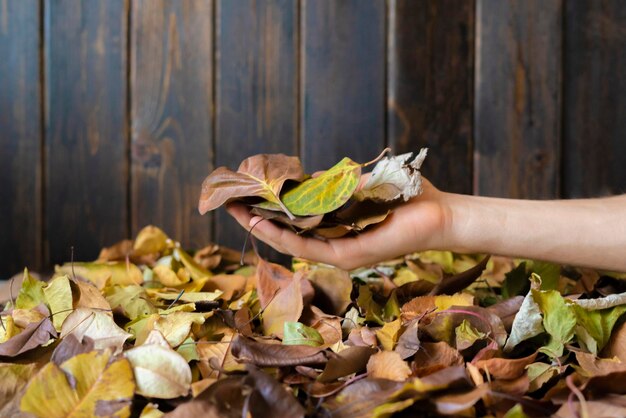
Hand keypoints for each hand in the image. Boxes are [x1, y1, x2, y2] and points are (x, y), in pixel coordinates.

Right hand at [226, 178, 450, 269]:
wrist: (441, 214)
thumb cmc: (409, 198)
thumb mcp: (366, 185)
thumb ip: (340, 184)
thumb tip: (316, 175)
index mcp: (339, 227)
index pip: (298, 221)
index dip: (271, 210)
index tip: (249, 195)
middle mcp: (336, 243)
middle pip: (288, 234)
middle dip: (258, 219)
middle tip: (232, 204)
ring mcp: (341, 252)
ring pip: (293, 243)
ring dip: (263, 228)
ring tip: (238, 213)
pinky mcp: (349, 256)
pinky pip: (310, 246)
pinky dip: (284, 236)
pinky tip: (263, 224)